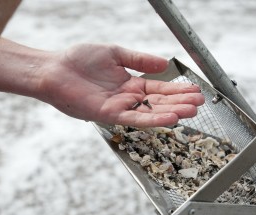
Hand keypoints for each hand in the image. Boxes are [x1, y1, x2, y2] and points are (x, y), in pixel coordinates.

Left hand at [38, 44, 203, 126]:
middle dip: (180, 103)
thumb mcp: (115, 53)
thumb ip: (139, 60)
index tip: (195, 91)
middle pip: (160, 102)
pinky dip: (153, 120)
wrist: (55, 69)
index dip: (178, 90)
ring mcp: (120, 108)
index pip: (160, 88)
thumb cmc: (80, 60)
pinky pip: (135, 119)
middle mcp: (128, 98)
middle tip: (200, 103)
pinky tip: (171, 118)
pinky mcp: (110, 115)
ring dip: (172, 112)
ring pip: (151, 112)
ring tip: (192, 112)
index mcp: (130, 84)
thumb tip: (164, 63)